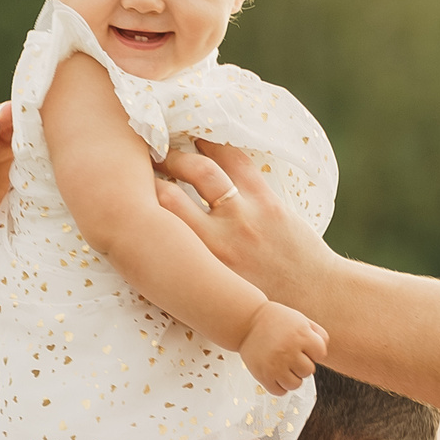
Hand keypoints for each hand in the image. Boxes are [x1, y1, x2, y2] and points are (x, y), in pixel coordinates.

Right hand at [153, 139, 337, 299]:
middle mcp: (216, 239)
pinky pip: (237, 162)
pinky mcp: (267, 200)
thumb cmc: (257, 300)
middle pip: (169, 191)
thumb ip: (183, 271)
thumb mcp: (213, 293)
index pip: (154, 220)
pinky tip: (203, 138)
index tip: (125, 188)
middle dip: (152, 170)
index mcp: (199, 265)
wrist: (313, 298)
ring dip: (181, 153)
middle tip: (142, 161)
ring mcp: (243, 216)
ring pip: (203, 169)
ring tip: (170, 146)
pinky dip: (216, 146)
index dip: (135, 199)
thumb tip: (149, 253)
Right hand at [238, 300, 327, 395]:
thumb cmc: (277, 321)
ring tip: (283, 366)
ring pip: (295, 384)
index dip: (313, 350)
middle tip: (290, 355)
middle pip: (308, 371)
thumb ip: (318, 334)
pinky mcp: (263, 375)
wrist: (247, 321)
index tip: (303, 345)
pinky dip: (279, 386)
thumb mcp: (300, 319)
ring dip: (292, 377)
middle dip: (302, 364)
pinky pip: (279, 391)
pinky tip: (274, 373)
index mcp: (301, 335)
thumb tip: (323, 354)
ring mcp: (275, 365)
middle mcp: (289, 351)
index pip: (320, 354)